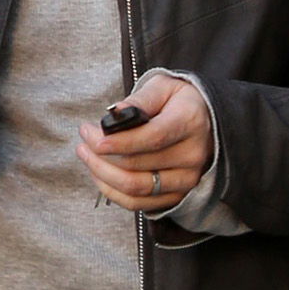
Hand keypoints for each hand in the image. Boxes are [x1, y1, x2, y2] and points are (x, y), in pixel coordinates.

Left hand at [76, 72, 214, 213]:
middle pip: (138, 165)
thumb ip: (139, 100)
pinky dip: (112, 191)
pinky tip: (99, 173)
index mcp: (190, 122)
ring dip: (102, 175)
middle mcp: (192, 155)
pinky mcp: (176, 195)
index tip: (95, 139)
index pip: (153, 137)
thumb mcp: (162, 86)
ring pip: (135, 188)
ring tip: (86, 155)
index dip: (121, 142)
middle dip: (102, 155)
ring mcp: (186, 179)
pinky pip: (137, 203)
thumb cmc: (179, 101)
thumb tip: (113, 114)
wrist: (205, 121)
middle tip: (84, 138)